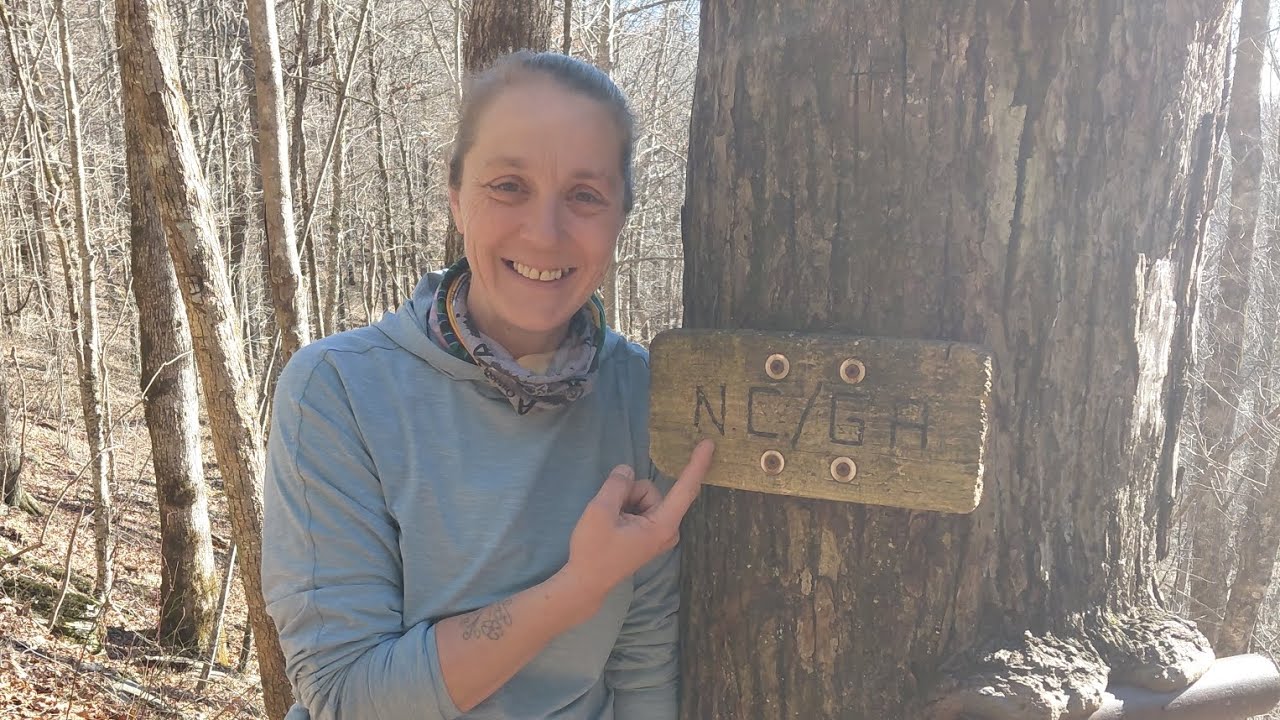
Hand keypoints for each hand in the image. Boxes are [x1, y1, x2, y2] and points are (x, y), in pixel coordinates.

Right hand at [561, 440, 715, 604]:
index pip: (685, 489)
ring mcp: (659, 532)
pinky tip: (613, 525)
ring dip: (623, 502)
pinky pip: (639, 506)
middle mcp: (667, 529)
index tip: (710, 444)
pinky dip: (624, 509)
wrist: (585, 582)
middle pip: (651, 490)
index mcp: (662, 526)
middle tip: (609, 515)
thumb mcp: (600, 511)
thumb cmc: (594, 551)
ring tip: (609, 523)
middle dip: (628, 494)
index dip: (696, 464)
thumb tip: (627, 470)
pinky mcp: (650, 533)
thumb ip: (617, 485)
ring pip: (642, 496)